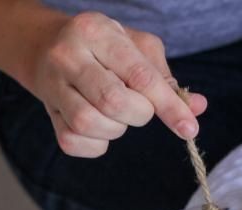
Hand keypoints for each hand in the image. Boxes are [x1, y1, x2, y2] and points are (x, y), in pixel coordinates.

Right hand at [28, 12, 206, 156]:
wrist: (44, 47)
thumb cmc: (102, 48)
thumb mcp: (136, 49)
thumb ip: (166, 78)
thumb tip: (197, 108)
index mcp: (95, 32)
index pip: (139, 75)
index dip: (168, 106)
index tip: (189, 128)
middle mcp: (68, 56)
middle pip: (113, 102)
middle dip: (138, 115)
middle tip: (139, 109)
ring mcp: (52, 85)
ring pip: (89, 123)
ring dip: (115, 129)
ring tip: (117, 115)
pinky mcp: (46, 113)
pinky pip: (72, 142)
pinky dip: (96, 145)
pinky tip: (100, 128)